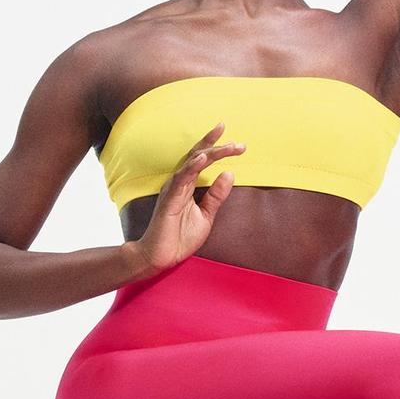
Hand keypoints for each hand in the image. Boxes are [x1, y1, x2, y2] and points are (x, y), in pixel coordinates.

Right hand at [131, 127, 242, 274]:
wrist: (160, 257)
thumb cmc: (179, 237)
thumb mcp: (206, 215)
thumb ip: (216, 196)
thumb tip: (229, 174)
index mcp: (186, 185)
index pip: (201, 160)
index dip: (214, 146)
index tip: (236, 142)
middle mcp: (179, 183)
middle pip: (198, 156)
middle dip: (217, 147)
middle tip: (239, 145)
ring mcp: (173, 190)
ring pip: (192, 164)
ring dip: (210, 154)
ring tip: (228, 147)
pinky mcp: (169, 200)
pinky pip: (181, 179)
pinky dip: (192, 167)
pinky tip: (202, 158)